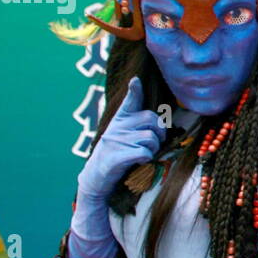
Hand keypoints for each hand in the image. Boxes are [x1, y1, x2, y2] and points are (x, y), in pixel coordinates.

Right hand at [77, 77, 166, 200]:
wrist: (96, 176)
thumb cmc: (117, 154)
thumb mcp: (123, 135)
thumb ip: (138, 125)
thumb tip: (161, 123)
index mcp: (120, 120)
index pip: (129, 102)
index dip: (134, 91)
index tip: (135, 80)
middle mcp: (117, 127)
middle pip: (150, 119)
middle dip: (160, 132)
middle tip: (155, 143)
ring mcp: (116, 141)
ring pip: (150, 138)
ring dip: (153, 148)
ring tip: (144, 154)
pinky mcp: (116, 156)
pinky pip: (144, 152)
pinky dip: (147, 158)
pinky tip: (140, 161)